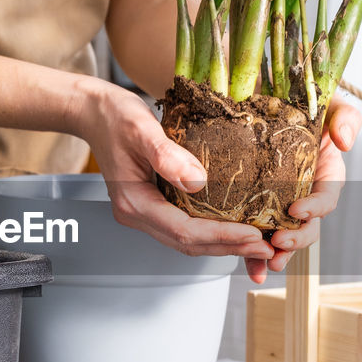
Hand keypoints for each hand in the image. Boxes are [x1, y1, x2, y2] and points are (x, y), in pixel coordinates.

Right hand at [75, 81, 276, 262]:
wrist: (96, 113)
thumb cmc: (115, 117)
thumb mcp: (140, 128)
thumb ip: (166, 155)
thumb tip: (198, 180)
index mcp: (134, 203)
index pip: (183, 231)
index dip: (221, 236)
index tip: (253, 235)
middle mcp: (138, 215)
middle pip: (188, 244)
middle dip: (229, 247)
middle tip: (266, 248)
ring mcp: (145, 213)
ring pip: (188, 240)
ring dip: (224, 244)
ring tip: (258, 244)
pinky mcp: (154, 205)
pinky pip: (186, 226)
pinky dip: (212, 231)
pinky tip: (235, 227)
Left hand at [244, 94, 360, 284]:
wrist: (260, 95)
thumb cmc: (299, 99)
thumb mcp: (327, 100)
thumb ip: (344, 116)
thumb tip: (345, 142)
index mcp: (324, 173)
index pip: (327, 197)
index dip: (316, 208)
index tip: (297, 210)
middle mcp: (305, 193)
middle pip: (307, 226)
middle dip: (296, 240)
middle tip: (278, 244)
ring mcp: (279, 203)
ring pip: (283, 236)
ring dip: (276, 255)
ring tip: (265, 265)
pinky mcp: (255, 207)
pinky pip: (256, 235)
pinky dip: (254, 256)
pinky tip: (250, 271)